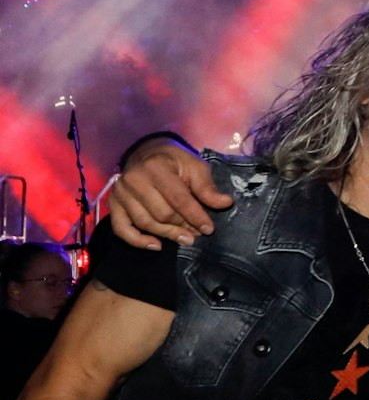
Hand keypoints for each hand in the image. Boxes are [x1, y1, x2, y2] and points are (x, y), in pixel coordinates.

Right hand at [106, 143, 231, 249]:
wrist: (147, 154)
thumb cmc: (175, 162)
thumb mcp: (194, 167)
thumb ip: (207, 187)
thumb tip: (225, 203)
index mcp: (155, 168)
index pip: (178, 199)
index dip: (195, 216)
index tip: (208, 229)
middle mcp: (134, 180)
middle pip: (161, 213)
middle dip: (182, 226)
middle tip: (197, 234)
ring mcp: (121, 193)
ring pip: (145, 223)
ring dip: (167, 234)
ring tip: (185, 239)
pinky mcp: (113, 204)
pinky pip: (121, 228)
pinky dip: (137, 241)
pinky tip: (156, 246)